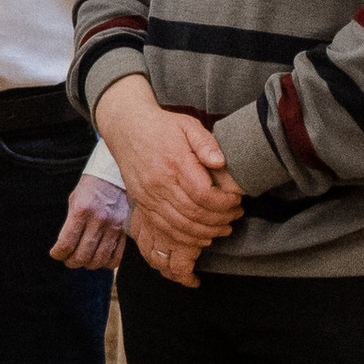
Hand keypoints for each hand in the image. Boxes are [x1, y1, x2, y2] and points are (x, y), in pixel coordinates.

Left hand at [51, 175, 130, 272]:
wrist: (114, 176)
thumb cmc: (91, 187)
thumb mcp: (74, 200)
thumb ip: (70, 223)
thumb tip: (64, 246)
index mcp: (81, 211)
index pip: (66, 244)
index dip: (58, 254)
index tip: (56, 254)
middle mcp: (98, 220)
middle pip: (82, 256)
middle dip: (71, 262)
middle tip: (68, 259)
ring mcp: (114, 227)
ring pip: (99, 260)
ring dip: (87, 264)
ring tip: (83, 259)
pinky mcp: (125, 231)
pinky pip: (116, 257)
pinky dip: (106, 263)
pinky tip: (99, 258)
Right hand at [91, 75, 241, 289]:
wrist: (126, 129)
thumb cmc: (161, 127)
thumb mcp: (187, 125)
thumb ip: (206, 142)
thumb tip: (220, 162)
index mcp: (174, 162)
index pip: (203, 194)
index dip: (224, 203)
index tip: (237, 201)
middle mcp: (159, 183)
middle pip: (194, 213)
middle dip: (220, 219)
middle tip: (236, 216)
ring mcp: (148, 196)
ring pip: (180, 225)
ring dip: (206, 232)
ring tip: (223, 228)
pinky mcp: (142, 203)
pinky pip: (164, 228)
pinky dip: (185, 237)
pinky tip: (201, 236)